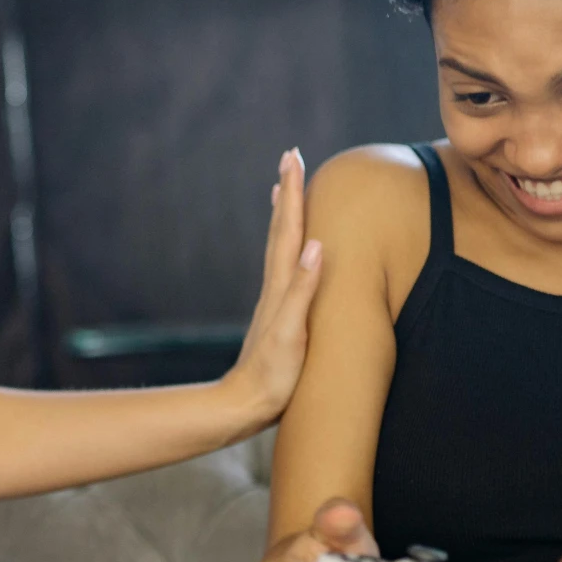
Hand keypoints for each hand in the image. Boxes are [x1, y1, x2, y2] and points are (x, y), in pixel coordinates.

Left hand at [222, 149, 324, 429]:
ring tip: (284, 190)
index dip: (293, 192)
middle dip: (288, 191)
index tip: (294, 157)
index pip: (289, 229)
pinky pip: (283, 267)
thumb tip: (316, 246)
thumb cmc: (273, 374)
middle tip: (291, 157)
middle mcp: (276, 286)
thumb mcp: (292, 333)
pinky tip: (290, 250)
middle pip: (281, 228)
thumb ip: (304, 290)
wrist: (245, 404)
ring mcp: (275, 299)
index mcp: (282, 285)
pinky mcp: (278, 314)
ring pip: (279, 245)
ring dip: (284, 214)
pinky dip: (285, 246)